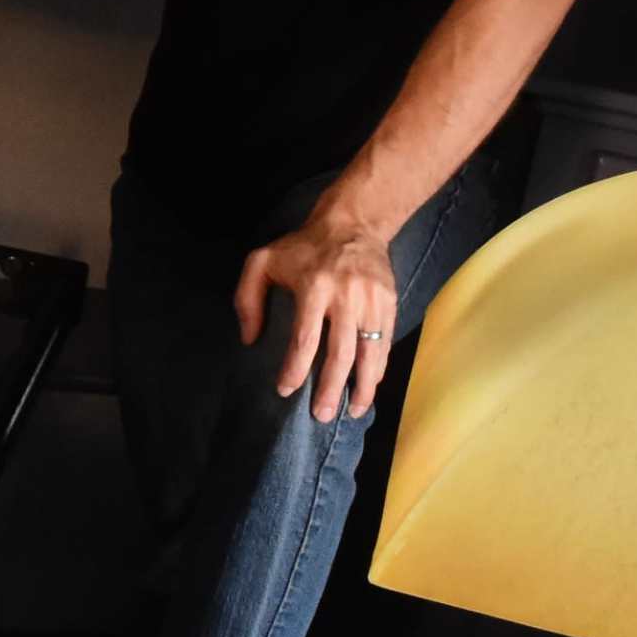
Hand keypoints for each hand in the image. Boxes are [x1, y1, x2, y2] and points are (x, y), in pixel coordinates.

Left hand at [236, 214, 398, 423]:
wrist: (354, 222)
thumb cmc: (304, 247)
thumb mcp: (263, 260)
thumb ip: (247, 298)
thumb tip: (249, 339)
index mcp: (314, 285)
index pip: (304, 337)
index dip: (295, 368)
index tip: (285, 390)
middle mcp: (346, 295)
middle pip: (340, 352)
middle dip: (330, 388)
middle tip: (320, 415)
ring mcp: (372, 300)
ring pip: (369, 351)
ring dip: (362, 386)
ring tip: (353, 412)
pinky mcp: (389, 302)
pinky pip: (384, 342)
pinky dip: (378, 368)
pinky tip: (369, 387)